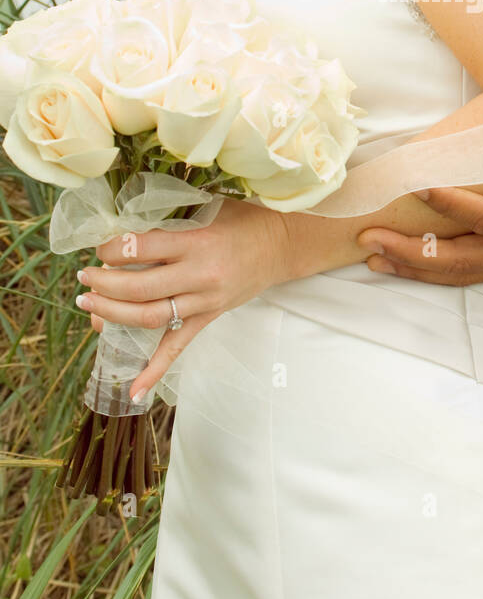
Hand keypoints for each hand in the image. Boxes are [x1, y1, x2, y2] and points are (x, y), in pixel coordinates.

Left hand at [77, 195, 290, 400]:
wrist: (282, 245)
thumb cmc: (244, 220)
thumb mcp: (208, 208)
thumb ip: (171, 219)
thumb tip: (127, 230)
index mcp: (197, 242)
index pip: (143, 249)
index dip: (113, 249)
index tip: (101, 247)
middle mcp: (199, 275)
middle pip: (140, 288)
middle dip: (104, 284)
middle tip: (84, 278)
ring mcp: (204, 302)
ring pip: (150, 317)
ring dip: (113, 314)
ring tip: (89, 306)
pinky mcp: (208, 318)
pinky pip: (178, 347)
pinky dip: (154, 370)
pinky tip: (134, 391)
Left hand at [356, 108, 482, 285]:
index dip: (458, 206)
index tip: (423, 187)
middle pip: (462, 258)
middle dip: (414, 249)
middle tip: (370, 234)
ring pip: (460, 272)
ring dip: (415, 265)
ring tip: (372, 255)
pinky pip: (469, 272)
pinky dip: (434, 270)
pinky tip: (405, 261)